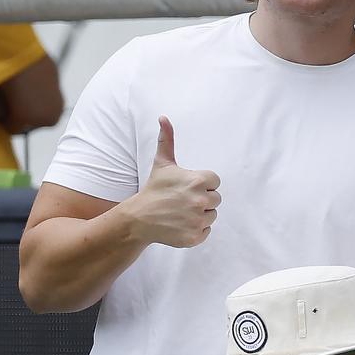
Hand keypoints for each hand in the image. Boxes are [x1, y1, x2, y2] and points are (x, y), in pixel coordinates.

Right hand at [127, 116, 221, 247]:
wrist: (139, 218)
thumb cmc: (154, 189)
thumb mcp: (162, 164)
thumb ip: (167, 140)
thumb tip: (163, 117)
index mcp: (198, 181)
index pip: (215, 182)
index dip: (202, 184)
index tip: (187, 187)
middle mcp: (200, 201)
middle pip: (216, 199)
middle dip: (202, 199)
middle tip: (183, 201)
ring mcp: (198, 220)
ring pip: (212, 215)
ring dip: (200, 214)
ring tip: (181, 212)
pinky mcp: (195, 237)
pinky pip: (207, 231)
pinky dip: (196, 229)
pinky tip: (181, 224)